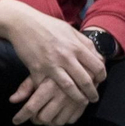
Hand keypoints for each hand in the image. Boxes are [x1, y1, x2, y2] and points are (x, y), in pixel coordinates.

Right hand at [0, 0, 105, 125]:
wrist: (23, 23)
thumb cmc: (47, 25)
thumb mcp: (70, 30)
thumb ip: (84, 43)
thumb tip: (97, 57)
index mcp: (76, 46)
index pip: (97, 66)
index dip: (102, 76)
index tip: (100, 81)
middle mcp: (66, 57)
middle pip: (85, 80)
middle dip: (92, 92)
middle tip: (94, 98)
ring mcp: (51, 65)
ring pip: (69, 87)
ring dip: (77, 98)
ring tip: (82, 102)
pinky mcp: (37, 70)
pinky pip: (47, 87)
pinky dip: (52, 94)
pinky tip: (57, 98)